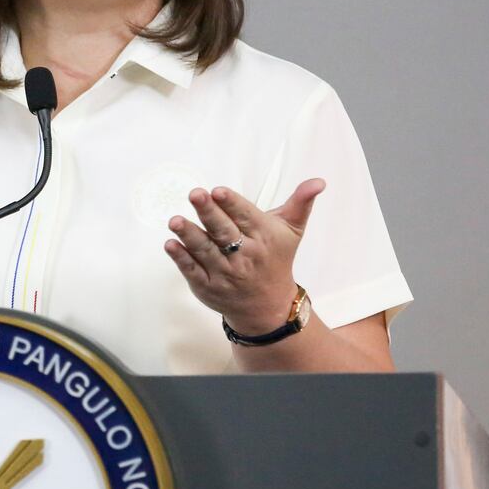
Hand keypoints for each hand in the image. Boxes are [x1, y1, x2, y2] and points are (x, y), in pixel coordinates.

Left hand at [163, 179, 324, 334]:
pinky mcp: (208, 286)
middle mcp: (244, 255)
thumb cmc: (276, 260)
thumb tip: (317, 181)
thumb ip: (300, 203)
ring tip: (175, 220)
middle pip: (223, 231)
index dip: (232, 203)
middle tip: (195, 195)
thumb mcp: (292, 231)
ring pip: (205, 250)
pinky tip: (171, 244)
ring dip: (189, 234)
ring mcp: (224, 272)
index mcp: (263, 237)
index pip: (245, 216)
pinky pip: (192, 271)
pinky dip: (181, 258)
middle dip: (209, 212)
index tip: (218, 191)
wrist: (268, 306)